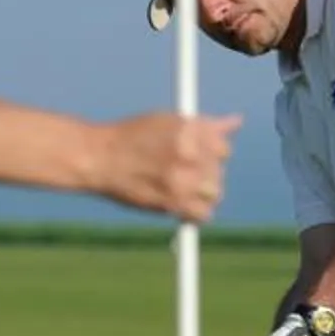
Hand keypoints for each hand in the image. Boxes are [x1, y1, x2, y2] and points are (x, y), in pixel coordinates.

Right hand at [94, 112, 238, 222]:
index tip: (197, 157)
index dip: (211, 154)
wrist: (98, 158)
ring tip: (179, 189)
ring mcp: (182, 179)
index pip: (223, 147)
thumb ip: (204, 125)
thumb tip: (236, 121)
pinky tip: (180, 206)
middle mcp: (189, 153)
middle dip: (206, 173)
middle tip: (183, 174)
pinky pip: (203, 215)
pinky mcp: (173, 202)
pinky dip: (195, 214)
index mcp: (189, 129)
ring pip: (214, 193)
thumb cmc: (130, 137)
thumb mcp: (167, 120)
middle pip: (219, 170)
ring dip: (201, 194)